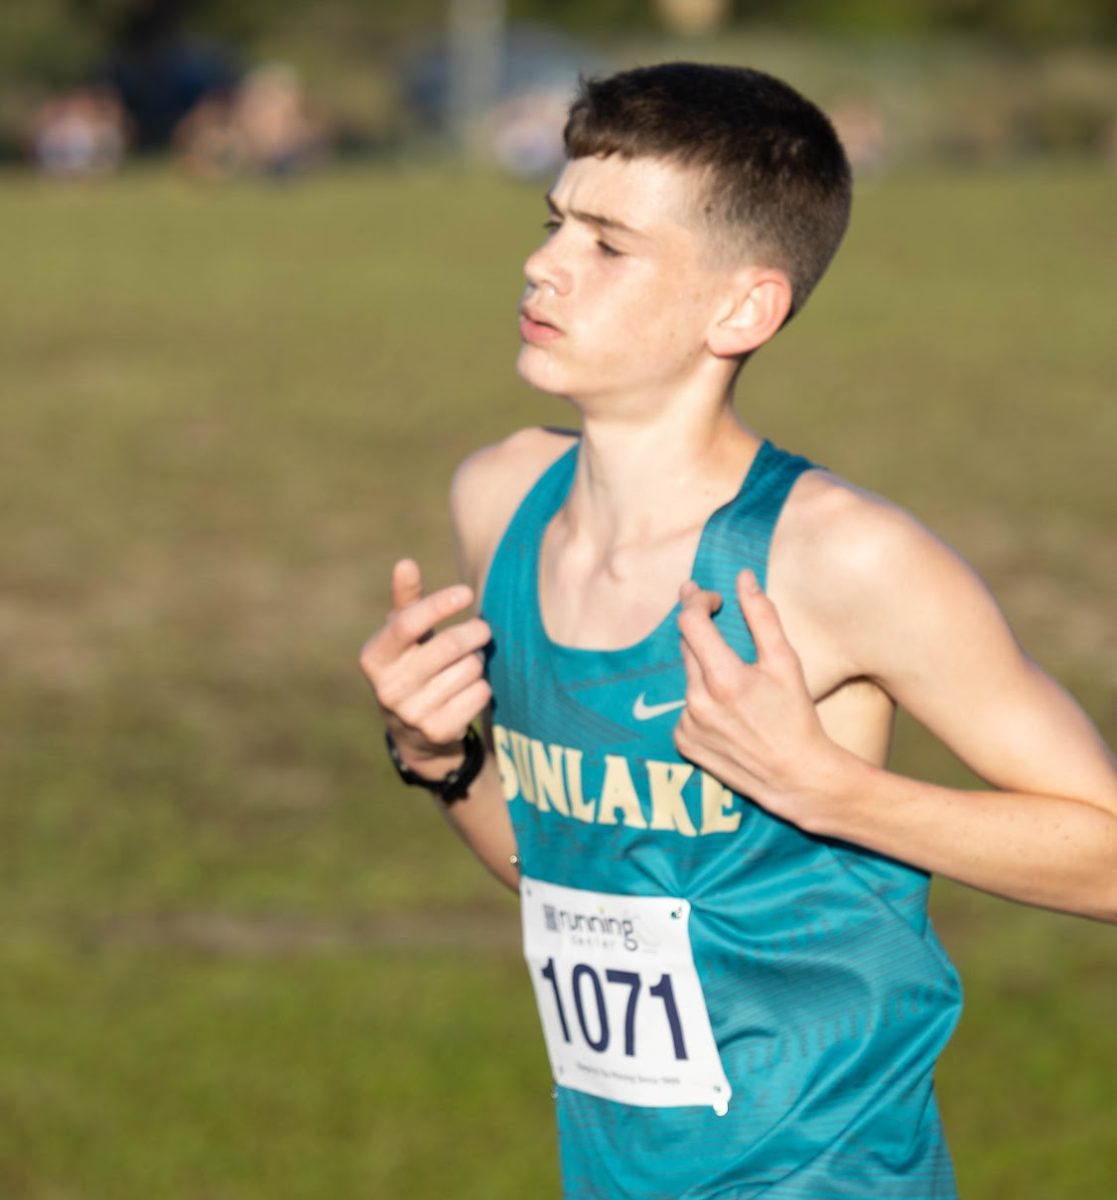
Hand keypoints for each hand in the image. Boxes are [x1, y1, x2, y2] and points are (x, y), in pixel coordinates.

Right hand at [359, 559, 491, 773]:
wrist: (414, 732)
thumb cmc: (411, 665)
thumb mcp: (402, 635)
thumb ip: (406, 600)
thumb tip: (405, 563)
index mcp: (374, 658)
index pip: (408, 622)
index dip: (440, 604)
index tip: (467, 592)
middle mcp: (387, 688)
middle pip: (449, 645)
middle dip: (475, 632)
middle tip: (483, 629)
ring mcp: (411, 714)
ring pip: (469, 669)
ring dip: (478, 660)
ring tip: (469, 663)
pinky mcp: (437, 732)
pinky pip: (479, 694)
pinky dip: (483, 686)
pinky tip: (470, 688)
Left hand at [674, 569, 837, 823]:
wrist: (795, 776)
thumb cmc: (796, 716)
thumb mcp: (785, 662)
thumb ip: (761, 615)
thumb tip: (743, 577)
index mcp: (723, 678)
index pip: (690, 621)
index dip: (697, 600)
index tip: (711, 598)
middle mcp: (697, 702)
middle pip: (687, 647)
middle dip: (703, 632)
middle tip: (720, 624)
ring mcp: (687, 724)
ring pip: (688, 677)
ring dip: (705, 669)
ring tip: (738, 687)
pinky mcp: (683, 742)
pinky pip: (685, 707)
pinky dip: (701, 701)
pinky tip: (728, 713)